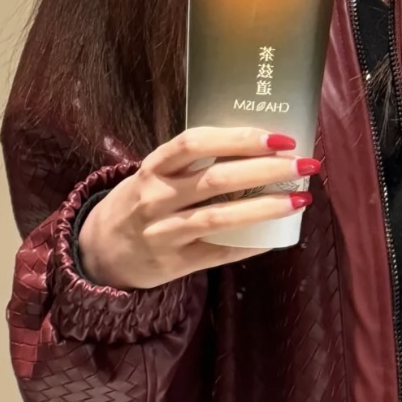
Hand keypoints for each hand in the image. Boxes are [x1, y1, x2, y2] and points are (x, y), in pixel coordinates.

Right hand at [77, 127, 319, 289]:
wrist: (96, 253)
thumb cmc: (139, 202)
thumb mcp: (154, 174)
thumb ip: (193, 160)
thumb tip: (257, 143)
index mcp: (153, 168)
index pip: (195, 143)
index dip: (238, 138)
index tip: (278, 136)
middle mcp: (156, 199)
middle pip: (216, 180)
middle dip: (266, 170)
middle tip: (304, 163)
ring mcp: (164, 234)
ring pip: (220, 219)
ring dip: (265, 208)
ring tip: (301, 199)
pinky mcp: (174, 265)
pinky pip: (218, 253)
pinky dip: (251, 244)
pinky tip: (278, 236)